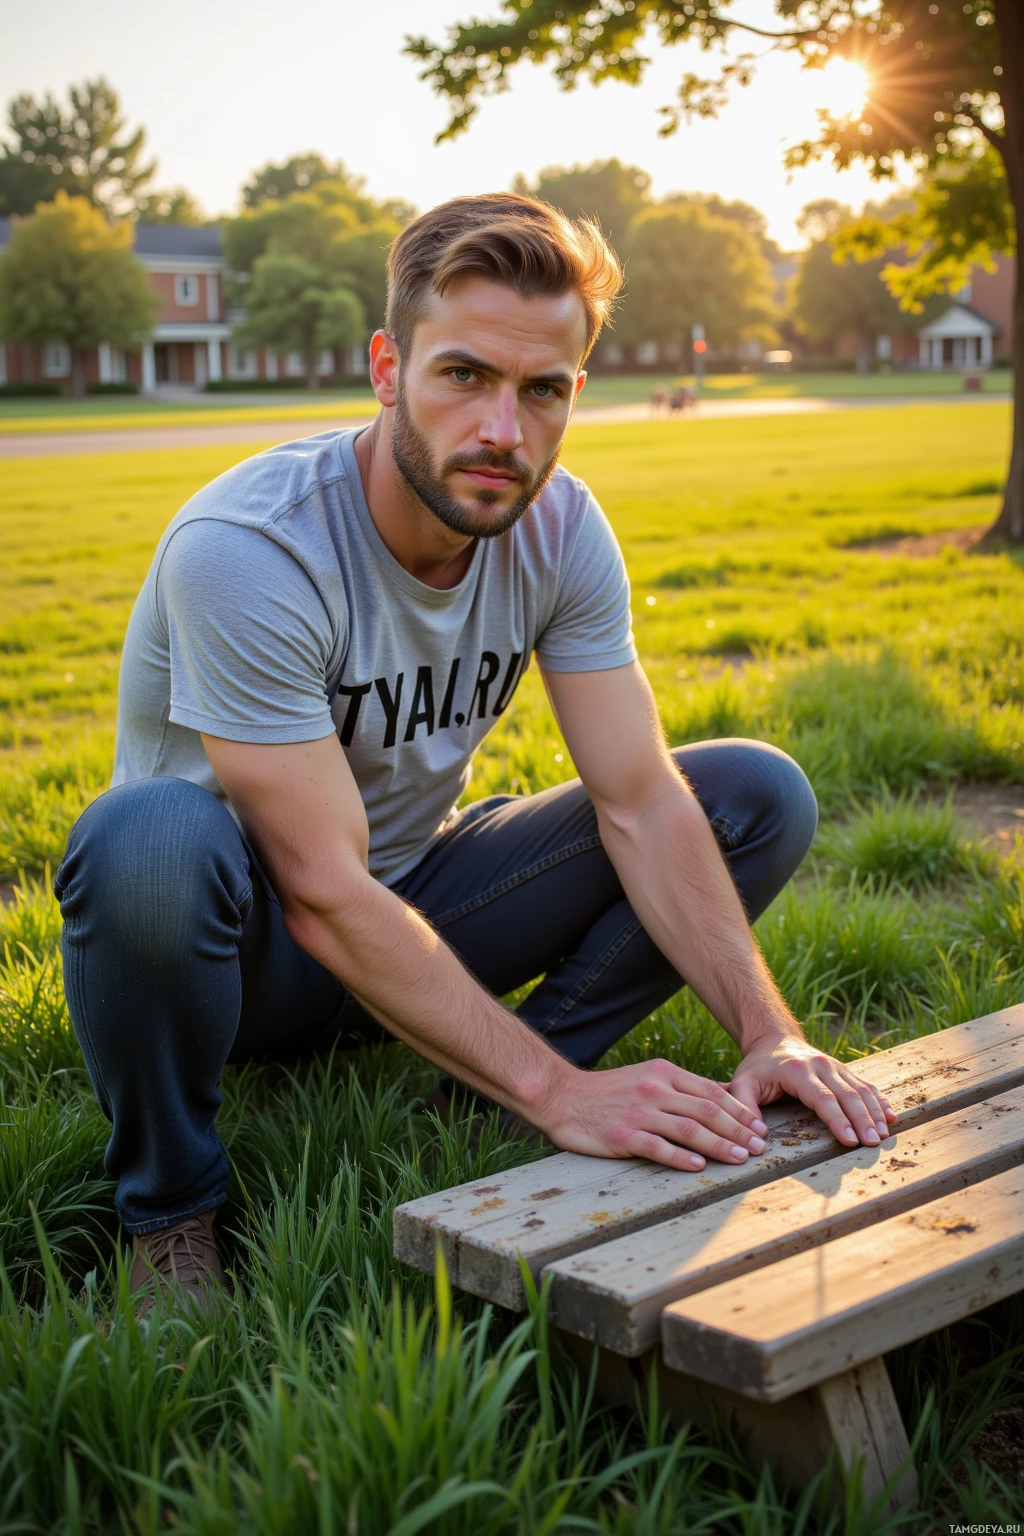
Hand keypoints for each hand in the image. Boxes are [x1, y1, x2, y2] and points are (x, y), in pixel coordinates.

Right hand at [538, 1058, 769, 1171]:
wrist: (563, 1096)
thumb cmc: (609, 1092)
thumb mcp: (646, 1078)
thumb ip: (678, 1089)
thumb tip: (718, 1103)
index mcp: (663, 1073)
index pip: (711, 1092)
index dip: (739, 1110)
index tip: (759, 1127)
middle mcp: (655, 1090)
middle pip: (707, 1111)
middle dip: (738, 1131)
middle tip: (759, 1147)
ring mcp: (639, 1113)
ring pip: (689, 1130)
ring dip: (719, 1145)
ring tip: (740, 1159)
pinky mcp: (623, 1135)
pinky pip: (658, 1148)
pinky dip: (681, 1158)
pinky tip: (699, 1166)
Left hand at [729, 1035, 896, 1147]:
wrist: (774, 1039)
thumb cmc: (758, 1067)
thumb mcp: (742, 1082)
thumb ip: (744, 1105)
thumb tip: (756, 1135)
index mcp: (797, 1071)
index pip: (822, 1098)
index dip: (837, 1119)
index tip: (849, 1140)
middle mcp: (821, 1065)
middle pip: (847, 1095)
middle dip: (862, 1120)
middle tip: (872, 1143)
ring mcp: (836, 1066)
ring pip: (861, 1089)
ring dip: (874, 1112)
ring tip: (882, 1135)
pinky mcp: (844, 1069)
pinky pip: (866, 1084)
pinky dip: (879, 1101)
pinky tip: (890, 1117)